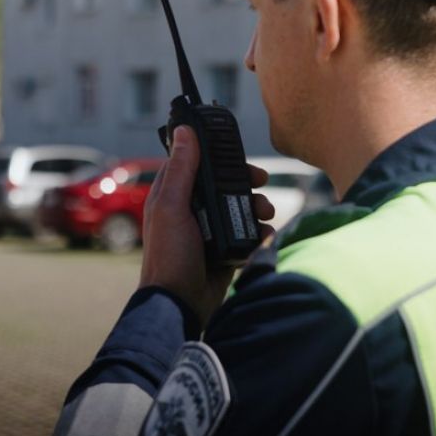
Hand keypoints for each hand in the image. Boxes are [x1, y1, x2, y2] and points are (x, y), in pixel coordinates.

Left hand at [138, 125, 273, 327]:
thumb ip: (181, 169)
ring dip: (257, 206)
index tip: (237, 152)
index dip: (218, 154)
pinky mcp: (225, 248)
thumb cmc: (169, 255)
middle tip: (261, 181)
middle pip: (225, 183)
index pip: (198, 162)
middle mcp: (191, 208)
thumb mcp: (172, 206)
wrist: (180, 304)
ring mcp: (209, 229)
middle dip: (246, 181)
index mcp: (174, 194)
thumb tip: (184, 130)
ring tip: (266, 213)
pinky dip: (259, 232)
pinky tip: (265, 235)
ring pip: (240, 206)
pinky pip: (248, 232)